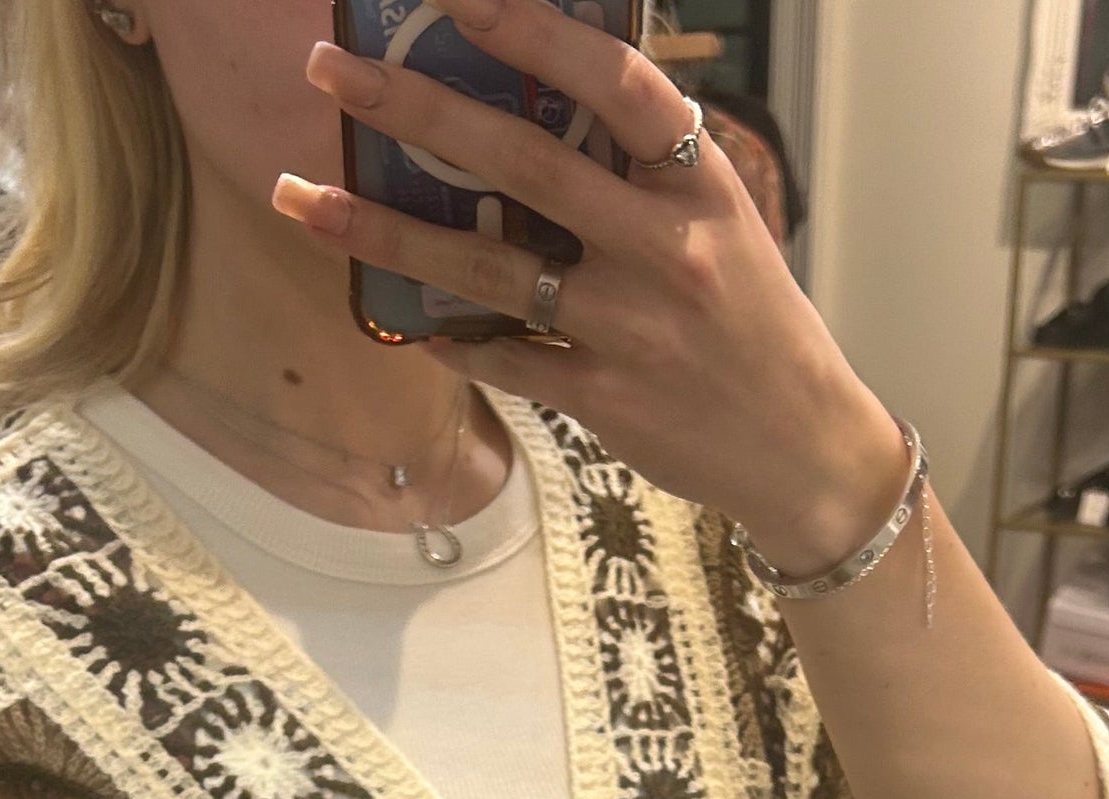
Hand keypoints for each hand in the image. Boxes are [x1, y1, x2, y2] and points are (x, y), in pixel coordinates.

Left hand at [283, 0, 909, 578]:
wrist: (801, 446)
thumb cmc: (751, 323)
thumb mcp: (719, 223)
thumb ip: (641, 171)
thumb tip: (540, 100)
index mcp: (699, 184)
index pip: (617, 85)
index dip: (537, 33)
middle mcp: (665, 248)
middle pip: (526, 164)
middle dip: (417, 108)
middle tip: (331, 68)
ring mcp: (631, 328)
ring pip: (489, 268)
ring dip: (387, 232)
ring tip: (306, 200)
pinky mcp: (606, 399)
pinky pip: (508, 360)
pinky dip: (454, 342)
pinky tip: (408, 327)